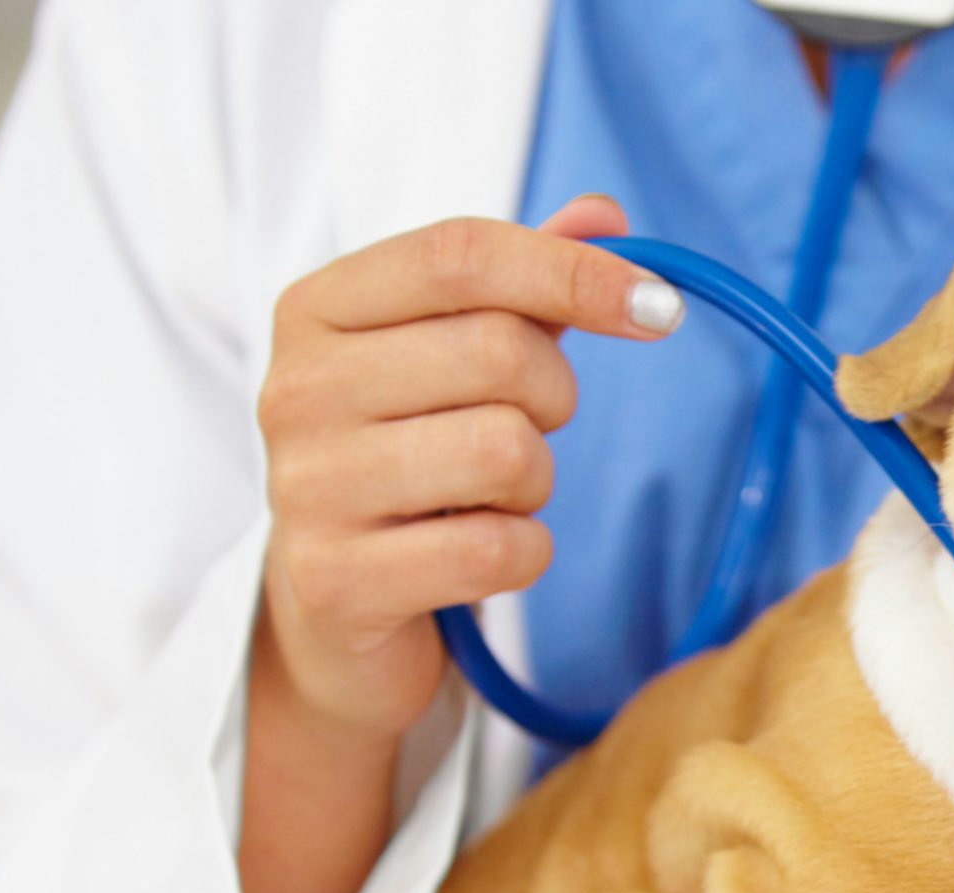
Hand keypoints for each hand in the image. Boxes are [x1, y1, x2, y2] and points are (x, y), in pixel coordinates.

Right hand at [240, 196, 679, 892]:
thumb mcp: (456, 358)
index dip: (576, 272)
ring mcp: (307, 487)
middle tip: (526, 431)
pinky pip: (501, 550)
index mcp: (316, 308)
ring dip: (534, 484)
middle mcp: (295, 387)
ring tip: (488, 498)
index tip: (658, 308)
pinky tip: (477, 556)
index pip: (463, 254)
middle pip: (502, 351)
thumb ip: (526, 282)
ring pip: (508, 451)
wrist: (335, 612)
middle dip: (553, 398)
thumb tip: (607, 217)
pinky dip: (522, 554)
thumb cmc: (409, 460)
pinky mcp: (338, 581)